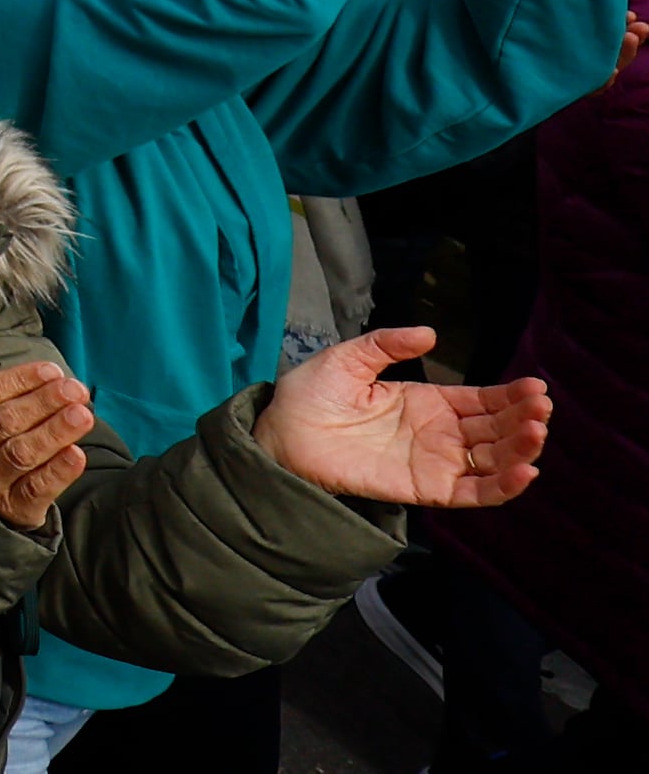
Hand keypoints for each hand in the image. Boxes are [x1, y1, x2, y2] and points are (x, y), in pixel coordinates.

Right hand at [0, 343, 94, 532]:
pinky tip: (77, 454)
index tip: (52, 371)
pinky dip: (58, 472)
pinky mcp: (11, 507)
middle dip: (44, 402)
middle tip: (75, 389)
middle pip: (5, 421)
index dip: (20, 380)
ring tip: (83, 414)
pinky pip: (36, 489)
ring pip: (22, 453)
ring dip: (55, 432)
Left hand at [256, 327, 549, 509]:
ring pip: (493, 460)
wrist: (282, 435)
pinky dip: (503, 486)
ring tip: (537, 431)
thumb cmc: (311, 396)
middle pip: (495, 429)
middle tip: (542, 406)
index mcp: (428, 402)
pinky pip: (474, 492)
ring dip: (521, 449)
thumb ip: (387, 344)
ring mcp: (436, 462)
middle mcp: (439, 434)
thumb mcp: (349, 358)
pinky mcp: (427, 488)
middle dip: (523, 418)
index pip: (482, 400)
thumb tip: (430, 333)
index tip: (535, 387)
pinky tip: (526, 471)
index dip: (510, 395)